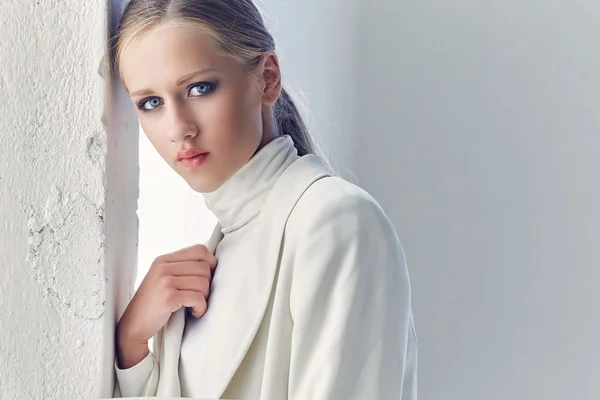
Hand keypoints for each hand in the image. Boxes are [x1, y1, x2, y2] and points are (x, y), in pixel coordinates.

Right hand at [116, 244, 216, 368]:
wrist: (133, 326)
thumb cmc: (154, 304)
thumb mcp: (163, 279)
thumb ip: (182, 269)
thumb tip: (213, 265)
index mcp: (164, 260)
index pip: (199, 250)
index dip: (211, 263)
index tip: (209, 278)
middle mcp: (163, 267)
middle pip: (204, 267)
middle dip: (208, 285)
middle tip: (200, 297)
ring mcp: (164, 281)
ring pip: (203, 282)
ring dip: (205, 298)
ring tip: (196, 306)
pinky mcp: (168, 297)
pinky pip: (198, 298)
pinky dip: (201, 308)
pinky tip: (194, 313)